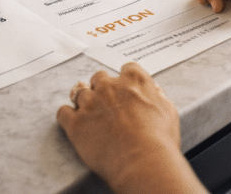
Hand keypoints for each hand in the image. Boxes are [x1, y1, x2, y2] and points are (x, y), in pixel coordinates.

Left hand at [56, 63, 203, 193]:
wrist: (142, 162)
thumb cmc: (159, 139)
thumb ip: (158, 97)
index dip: (126, 80)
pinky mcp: (75, 123)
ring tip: (89, 115)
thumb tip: (154, 92)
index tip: (126, 89)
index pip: (127, 68)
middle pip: (99, 77)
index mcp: (134, 80)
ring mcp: (90, 103)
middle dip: (102, 88)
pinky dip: (67, 116)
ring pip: (79, 93)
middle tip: (106, 103)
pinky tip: (73, 123)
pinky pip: (63, 112)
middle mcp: (109, 86)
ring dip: (84, 102)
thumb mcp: (168, 112)